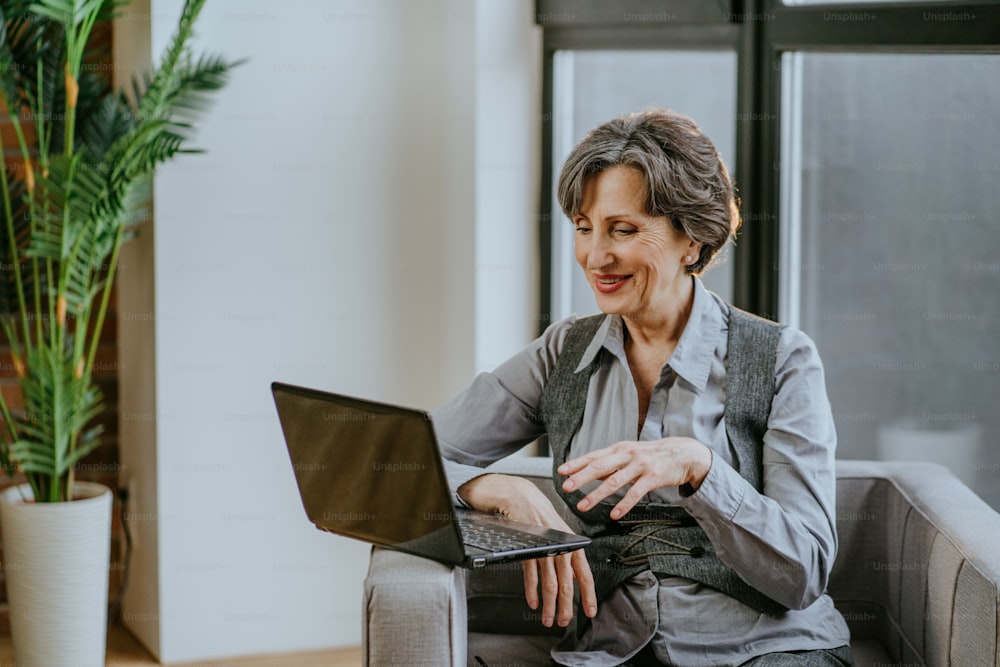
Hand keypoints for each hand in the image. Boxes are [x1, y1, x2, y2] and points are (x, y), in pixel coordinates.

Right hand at [458, 473, 596, 627]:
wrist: (522, 497)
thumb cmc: (541, 517)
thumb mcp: (560, 535)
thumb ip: (566, 557)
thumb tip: (572, 579)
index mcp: (573, 545)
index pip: (585, 575)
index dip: (588, 595)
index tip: (590, 612)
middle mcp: (562, 548)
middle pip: (566, 585)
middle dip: (565, 607)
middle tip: (563, 622)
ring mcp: (546, 549)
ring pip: (550, 584)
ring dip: (549, 605)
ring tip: (547, 619)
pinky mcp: (529, 549)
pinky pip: (532, 575)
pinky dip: (532, 591)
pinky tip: (534, 602)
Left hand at [557, 437, 712, 519]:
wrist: (683, 453)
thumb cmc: (653, 455)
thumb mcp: (630, 454)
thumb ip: (611, 463)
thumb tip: (590, 472)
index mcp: (619, 449)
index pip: (594, 456)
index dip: (577, 463)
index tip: (561, 471)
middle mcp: (627, 455)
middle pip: (600, 467)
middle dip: (581, 477)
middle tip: (566, 487)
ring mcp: (640, 466)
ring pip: (614, 481)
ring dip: (596, 494)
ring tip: (583, 506)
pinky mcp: (653, 477)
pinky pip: (635, 493)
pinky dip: (623, 505)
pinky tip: (614, 514)